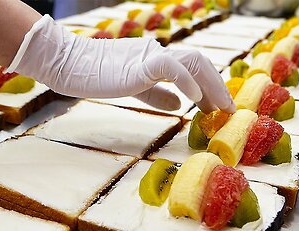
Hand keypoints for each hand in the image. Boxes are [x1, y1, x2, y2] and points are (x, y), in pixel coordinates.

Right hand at [6, 15, 234, 112]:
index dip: (210, 85)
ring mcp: (150, 57)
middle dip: (218, 86)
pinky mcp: (140, 64)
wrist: (69, 64)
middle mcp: (159, 53)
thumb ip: (157, 94)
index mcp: (157, 59)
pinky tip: (195, 99)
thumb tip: (180, 106)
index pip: (192, 67)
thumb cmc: (96, 76)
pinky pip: (171, 68)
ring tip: (219, 107)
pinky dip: (187, 82)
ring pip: (192, 62)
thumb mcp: (134, 87)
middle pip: (200, 62)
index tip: (219, 106)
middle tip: (228, 109)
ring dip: (211, 84)